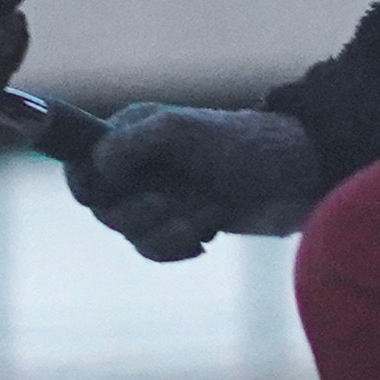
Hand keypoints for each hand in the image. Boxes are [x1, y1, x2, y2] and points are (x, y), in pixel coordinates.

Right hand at [76, 104, 320, 258]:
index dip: (87, 182)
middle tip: (171, 202)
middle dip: (139, 212)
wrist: (297, 179)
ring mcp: (160, 196)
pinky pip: (155, 248)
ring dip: (168, 229)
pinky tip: (205, 235)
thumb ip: (133, 142)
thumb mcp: (184, 133)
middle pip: (103, 206)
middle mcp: (140, 164)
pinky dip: (178, 246)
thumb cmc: (244, 146)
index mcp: (133, 131)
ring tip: (205, 214)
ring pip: (131, 232)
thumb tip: (97, 167)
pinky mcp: (180, 224)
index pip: (81, 161)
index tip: (104, 191)